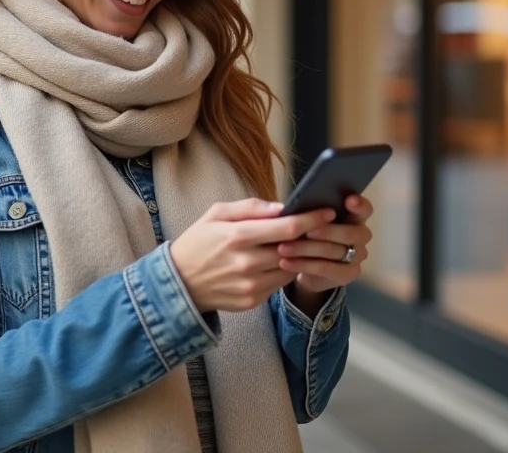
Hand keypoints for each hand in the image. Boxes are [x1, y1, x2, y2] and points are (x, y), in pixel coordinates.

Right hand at [170, 199, 336, 312]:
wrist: (179, 282)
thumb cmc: (198, 242)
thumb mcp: (215, 214)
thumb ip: (249, 207)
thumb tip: (281, 206)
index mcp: (237, 235)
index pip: (287, 227)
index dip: (312, 219)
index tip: (328, 212)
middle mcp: (246, 262)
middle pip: (294, 248)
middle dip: (310, 237)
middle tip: (319, 227)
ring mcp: (251, 284)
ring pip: (291, 266)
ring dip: (298, 255)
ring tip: (299, 244)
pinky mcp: (253, 300)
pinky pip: (280, 283)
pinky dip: (283, 270)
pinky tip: (277, 261)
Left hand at [278, 194, 373, 295]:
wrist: (306, 266)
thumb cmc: (307, 234)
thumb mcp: (305, 220)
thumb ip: (304, 212)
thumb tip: (284, 208)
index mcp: (354, 216)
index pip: (364, 209)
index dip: (359, 205)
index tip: (349, 200)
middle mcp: (360, 235)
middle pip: (351, 233)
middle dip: (327, 231)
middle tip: (306, 231)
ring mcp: (357, 256)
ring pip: (334, 251)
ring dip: (306, 248)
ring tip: (283, 248)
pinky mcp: (347, 274)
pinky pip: (326, 269)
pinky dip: (303, 265)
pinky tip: (285, 262)